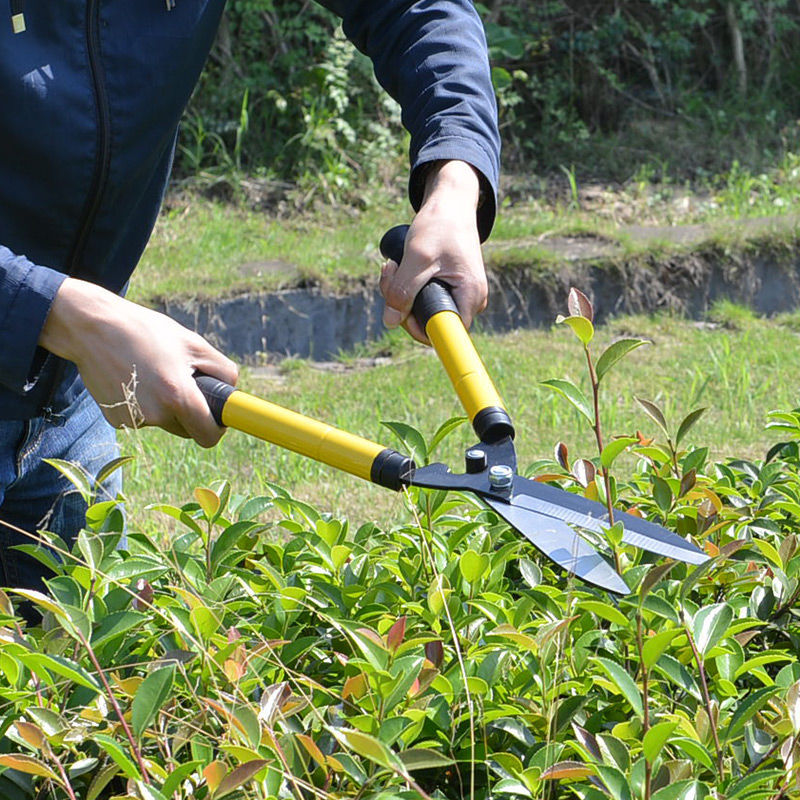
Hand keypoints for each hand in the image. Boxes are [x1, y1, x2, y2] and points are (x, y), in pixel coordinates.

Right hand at [39, 278, 238, 446]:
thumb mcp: (193, 343)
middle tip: (181, 382)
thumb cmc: (147, 332)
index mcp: (177, 396)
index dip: (216, 429)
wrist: (93, 328)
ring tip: (153, 372)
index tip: (218, 420)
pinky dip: (144, 403)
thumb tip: (231, 393)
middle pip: (187, 429)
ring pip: (164, 422)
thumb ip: (223, 370)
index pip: (208, 436)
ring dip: (166, 406)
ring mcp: (133, 419)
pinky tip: (133, 378)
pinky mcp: (116, 419)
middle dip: (190, 413)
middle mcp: (155, 414)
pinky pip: (143, 418)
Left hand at [379, 160, 486, 342]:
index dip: (418, 328)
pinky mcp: (447, 289)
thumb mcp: (418, 257)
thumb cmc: (440, 225)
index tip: (400, 310)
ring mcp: (458, 296)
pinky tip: (398, 267)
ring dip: (399, 293)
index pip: (444, 334)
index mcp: (471, 296)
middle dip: (401, 304)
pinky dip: (405, 286)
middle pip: (429, 322)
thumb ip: (403, 291)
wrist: (450, 204)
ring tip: (392, 265)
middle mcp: (469, 301)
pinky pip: (421, 299)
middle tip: (388, 274)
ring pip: (421, 310)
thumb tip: (390, 322)